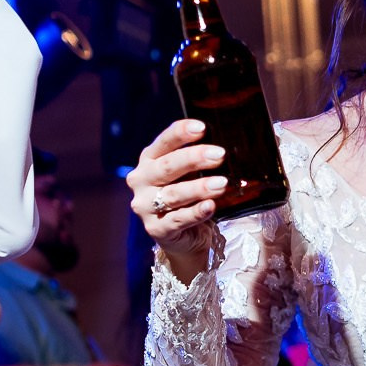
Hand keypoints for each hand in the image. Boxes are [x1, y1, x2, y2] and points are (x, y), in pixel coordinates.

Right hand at [129, 118, 226, 278]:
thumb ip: (198, 162)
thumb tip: (223, 149)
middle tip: (219, 154)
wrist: (184, 238)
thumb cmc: (188, 198)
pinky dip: (196, 212)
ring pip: (173, 194)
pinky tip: (210, 206)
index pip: (163, 142)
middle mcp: (142, 181)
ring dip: (199, 187)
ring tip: (221, 183)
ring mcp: (145, 206)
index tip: (202, 128)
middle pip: (167, 166)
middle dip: (194, 158)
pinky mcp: (156, 229)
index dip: (181, 133)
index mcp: (149, 160)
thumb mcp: (190, 175)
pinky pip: (178, 219)